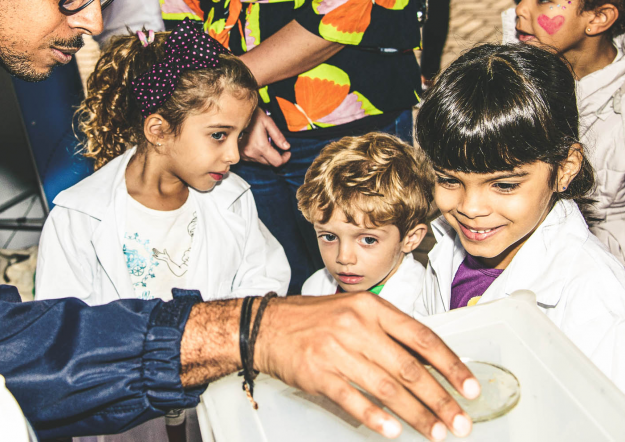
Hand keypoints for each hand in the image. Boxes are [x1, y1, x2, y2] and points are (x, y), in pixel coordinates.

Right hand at [240, 107, 290, 166]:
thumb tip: (286, 147)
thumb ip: (278, 136)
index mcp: (260, 146)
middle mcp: (252, 154)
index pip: (277, 162)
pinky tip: (258, 144)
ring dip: (267, 155)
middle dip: (276, 156)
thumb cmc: (252, 116)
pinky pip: (254, 159)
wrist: (234, 115)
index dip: (285, 159)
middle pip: (270, 163)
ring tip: (266, 142)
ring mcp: (245, 155)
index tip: (287, 152)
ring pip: (262, 162)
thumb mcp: (268, 122)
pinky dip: (259, 154)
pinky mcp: (241, 155)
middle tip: (278, 145)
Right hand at [255, 294, 477, 440]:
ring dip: (417, 415)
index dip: (451, 366)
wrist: (265, 326)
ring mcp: (337, 351)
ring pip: (388, 389)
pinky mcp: (318, 374)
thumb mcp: (354, 311)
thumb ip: (388, 332)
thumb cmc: (313, 320)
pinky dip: (376, 418)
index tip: (471, 388)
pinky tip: (394, 431)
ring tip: (437, 433)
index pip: (422, 338)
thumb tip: (429, 363)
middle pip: (410, 369)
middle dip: (441, 400)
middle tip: (461, 422)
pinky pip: (354, 401)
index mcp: (371, 307)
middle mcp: (357, 327)